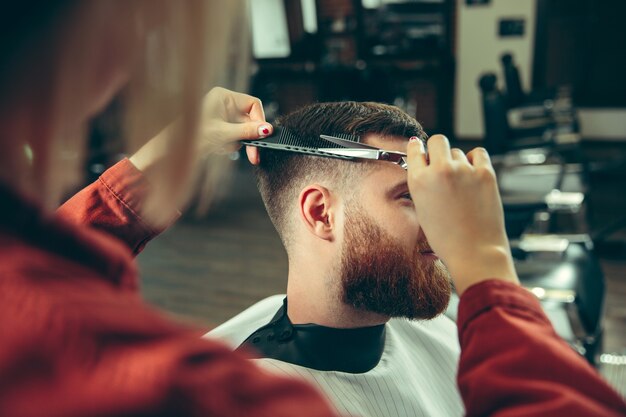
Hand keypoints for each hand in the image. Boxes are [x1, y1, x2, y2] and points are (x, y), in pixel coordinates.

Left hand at [130, 87, 270, 174]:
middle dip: (249, 137)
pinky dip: (229, 145)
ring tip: (222, 148)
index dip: (259, 120)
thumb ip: (247, 131)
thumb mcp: (224, 134)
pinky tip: (218, 149)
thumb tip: (267, 129)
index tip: (263, 135)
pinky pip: (234, 137)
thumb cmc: (192, 136)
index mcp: (224, 97)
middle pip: (249, 120)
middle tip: (254, 154)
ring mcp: (221, 116)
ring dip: (236, 142)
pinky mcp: (219, 128)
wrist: (173, 151)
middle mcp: (223, 104)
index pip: (253, 104)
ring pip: (242, 131)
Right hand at [406, 135, 518, 294]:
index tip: (423, 151)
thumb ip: (422, 185)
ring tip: (462, 184)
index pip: (415, 150)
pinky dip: (476, 160)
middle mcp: (439, 171)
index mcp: (418, 181)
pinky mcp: (485, 172)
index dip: (419, 151)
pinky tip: (474, 174)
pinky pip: (478, 153)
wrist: (474, 252)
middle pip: (438, 141)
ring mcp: (463, 170)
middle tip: (443, 163)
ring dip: (459, 162)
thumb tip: (427, 166)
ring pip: (458, 151)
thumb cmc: (448, 238)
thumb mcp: (422, 210)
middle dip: (439, 149)